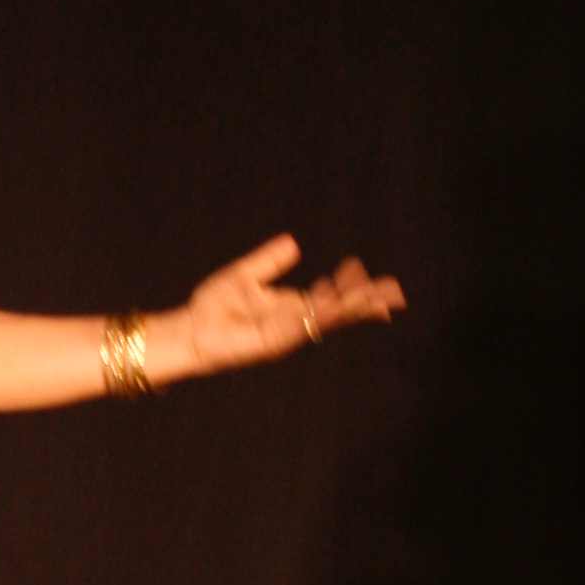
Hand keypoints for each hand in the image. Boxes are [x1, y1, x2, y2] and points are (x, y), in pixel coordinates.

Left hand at [183, 232, 404, 371]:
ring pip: (329, 320)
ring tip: (380, 302)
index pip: (330, 296)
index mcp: (291, 305)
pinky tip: (339, 306)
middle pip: (339, 311)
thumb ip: (269, 261)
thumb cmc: (213, 307)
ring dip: (353, 310)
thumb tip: (293, 243)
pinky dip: (323, 316)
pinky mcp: (275, 341)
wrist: (190, 329)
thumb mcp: (245, 275)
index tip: (358, 267)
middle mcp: (294, 320)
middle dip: (366, 302)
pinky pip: (304, 326)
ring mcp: (288, 332)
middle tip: (394, 293)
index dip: (347, 284)